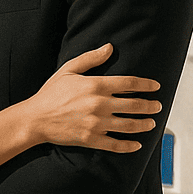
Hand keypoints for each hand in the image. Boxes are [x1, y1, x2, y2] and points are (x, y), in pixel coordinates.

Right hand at [23, 43, 161, 152]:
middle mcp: (99, 105)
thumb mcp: (68, 70)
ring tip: (151, 123)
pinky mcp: (91, 139)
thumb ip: (90, 58)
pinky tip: (136, 144)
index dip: (145, 84)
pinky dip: (128, 146)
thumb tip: (109, 48)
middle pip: (134, 105)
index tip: (155, 87)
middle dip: (150, 106)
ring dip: (144, 124)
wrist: (35, 119)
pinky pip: (115, 144)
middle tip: (157, 106)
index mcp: (95, 86)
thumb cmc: (50, 94)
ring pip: (129, 125)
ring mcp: (96, 124)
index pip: (129, 83)